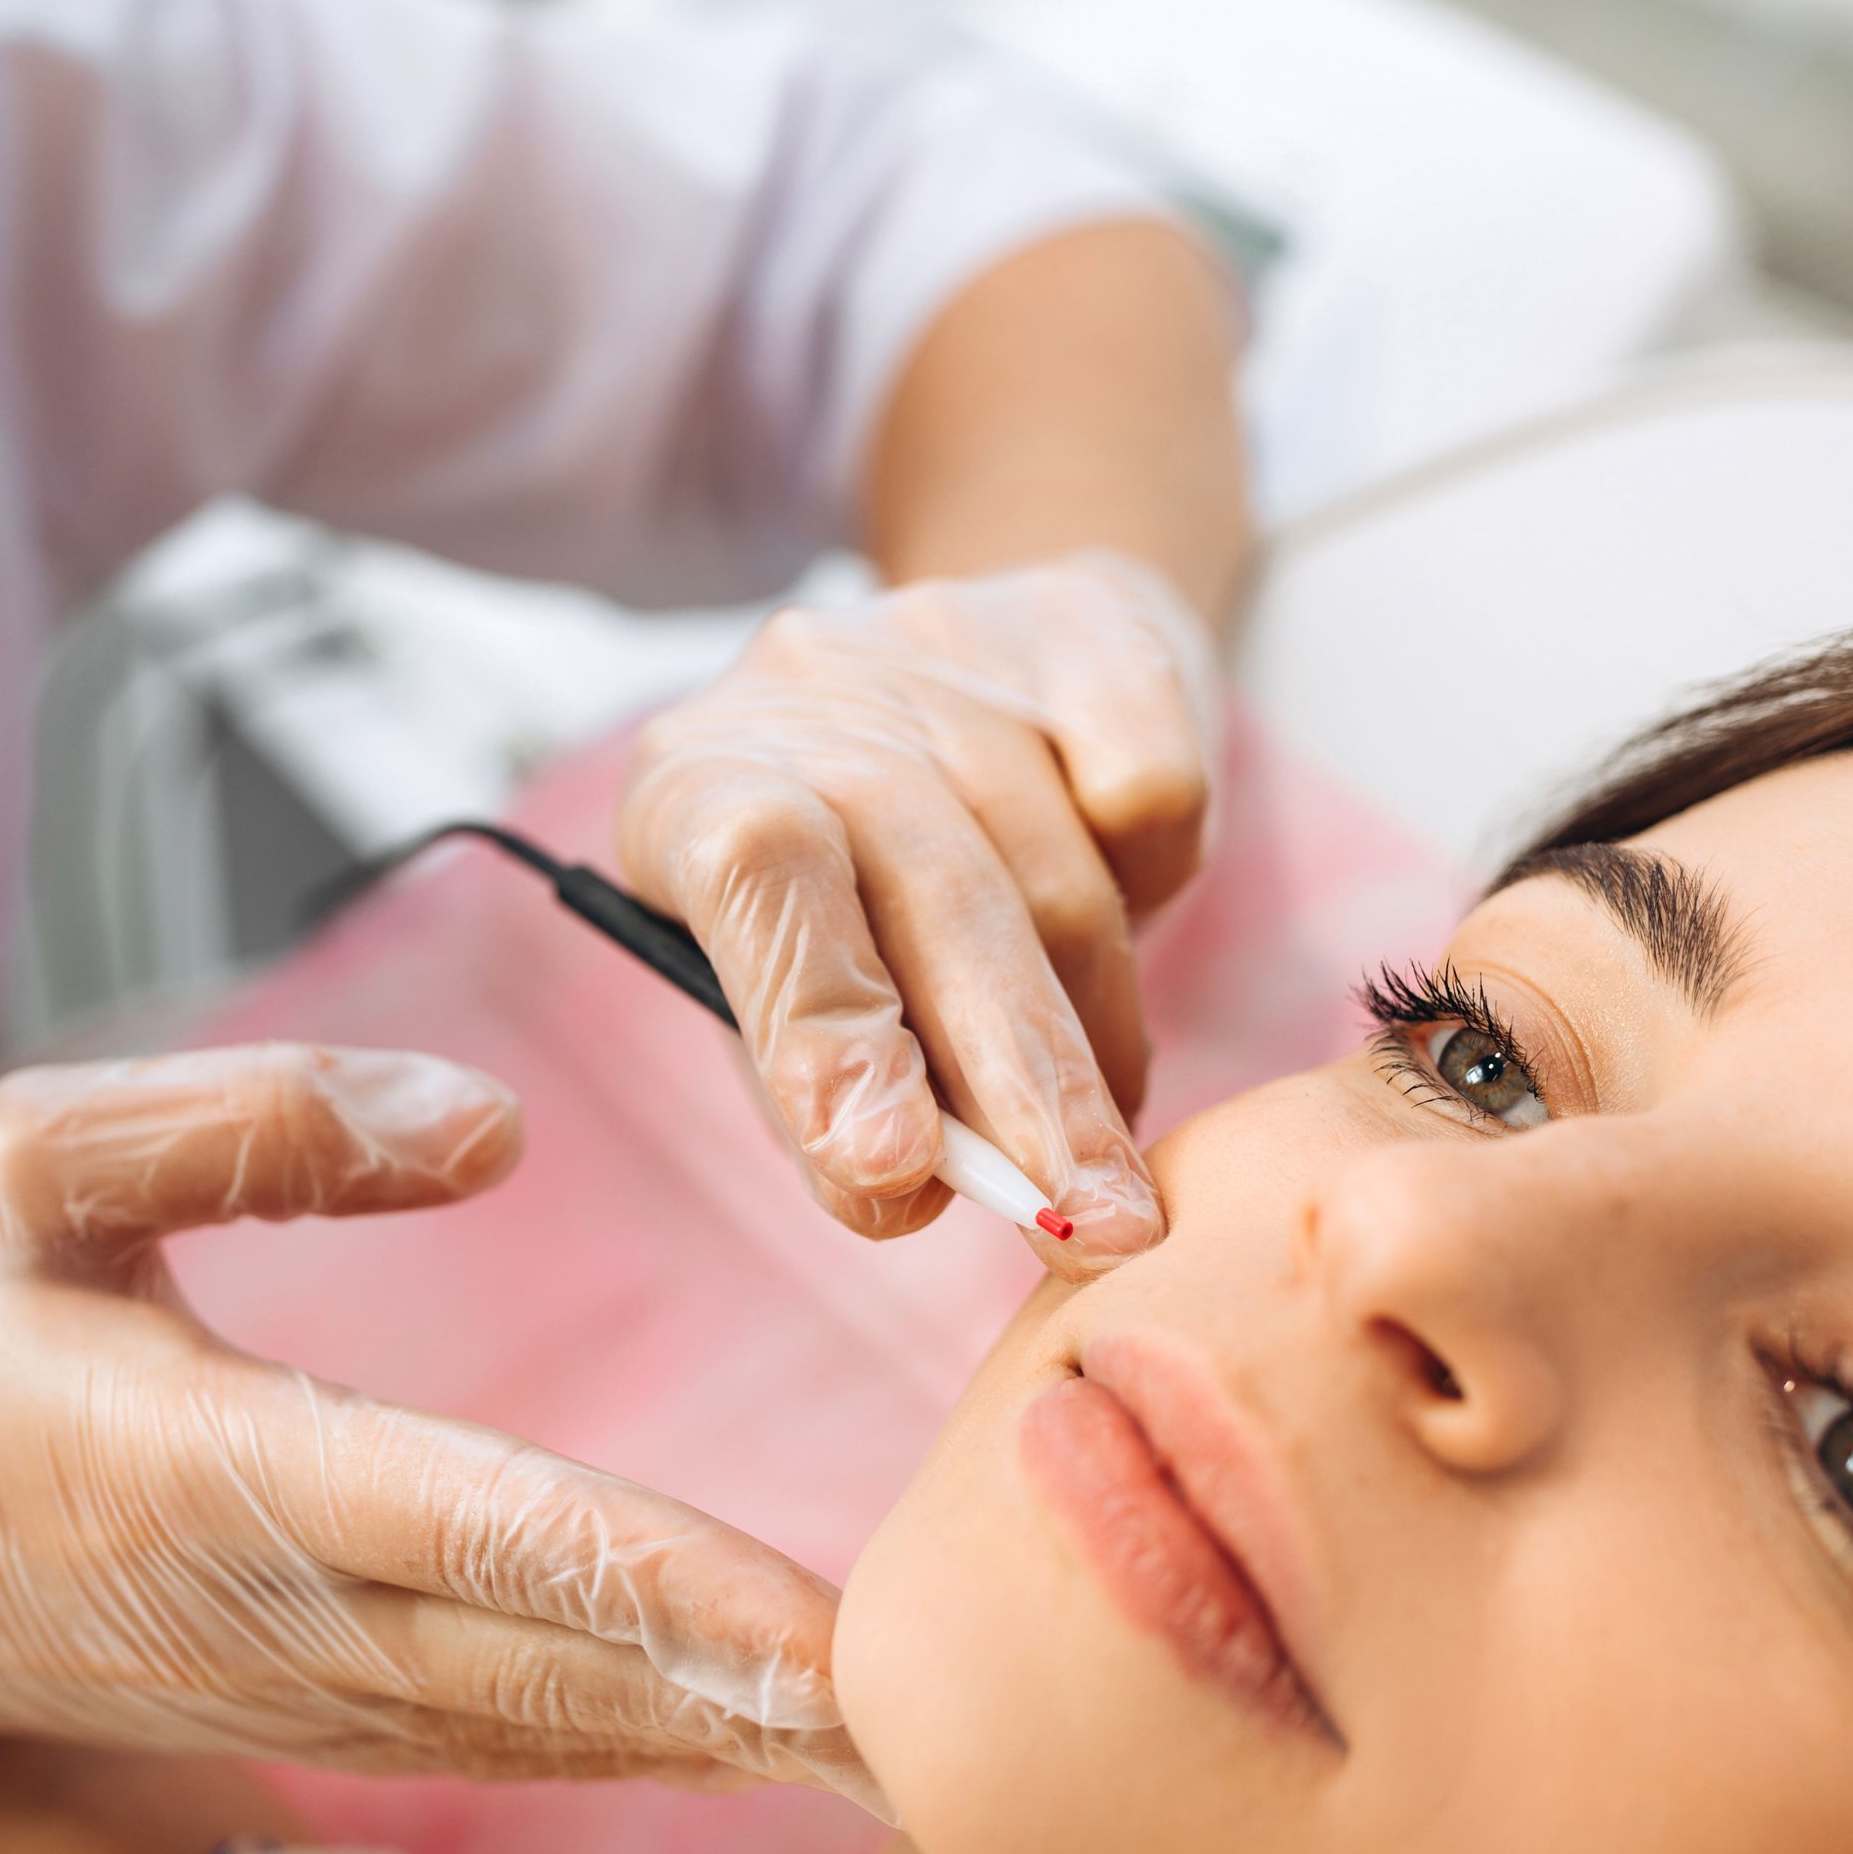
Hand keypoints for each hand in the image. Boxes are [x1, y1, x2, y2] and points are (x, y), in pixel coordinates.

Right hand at [0, 1044, 880, 1809]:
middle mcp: (270, 1605)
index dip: (668, 1591)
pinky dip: (633, 1749)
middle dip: (759, 1713)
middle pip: (558, 1669)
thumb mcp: (25, 1171)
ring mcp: (283, 1683)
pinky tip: (749, 1744)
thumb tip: (488, 1129)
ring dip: (723, 1750)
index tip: (830, 1639)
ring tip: (905, 1757)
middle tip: (955, 1740)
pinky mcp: (288, 1708)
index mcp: (212, 1468)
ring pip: (541, 1730)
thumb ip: (248, 1130)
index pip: (488, 1532)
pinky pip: (493, 1740)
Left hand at [615, 552, 1220, 1275]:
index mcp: (696, 789)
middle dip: (1025, 1092)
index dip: (828, 1023)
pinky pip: (1155, 801)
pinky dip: (1156, 893)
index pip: (759, 878)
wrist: (983, 678)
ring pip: (1064, 880)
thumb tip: (902, 1196)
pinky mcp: (1084, 628)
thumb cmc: (857, 894)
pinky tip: (1121, 910)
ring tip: (1098, 1118)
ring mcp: (948, 647)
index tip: (897, 1165)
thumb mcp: (798, 1003)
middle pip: (939, 897)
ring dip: (1098, 1041)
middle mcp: (810, 694)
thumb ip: (830, 1110)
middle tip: (1093, 1225)